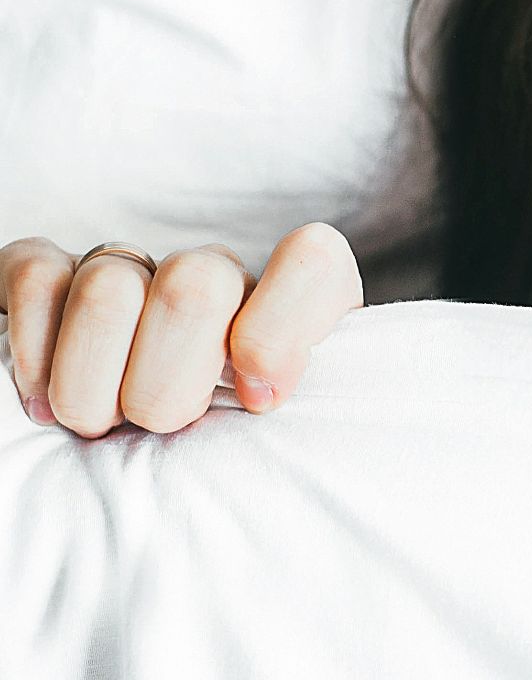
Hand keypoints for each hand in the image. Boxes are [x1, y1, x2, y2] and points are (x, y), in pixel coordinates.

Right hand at [1, 222, 362, 436]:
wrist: (137, 449)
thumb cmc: (227, 452)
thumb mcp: (281, 442)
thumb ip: (293, 414)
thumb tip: (261, 393)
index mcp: (289, 307)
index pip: (312, 262)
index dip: (280, 330)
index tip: (257, 400)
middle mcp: (215, 276)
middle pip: (195, 288)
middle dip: (166, 385)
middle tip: (158, 427)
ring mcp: (134, 269)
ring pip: (110, 289)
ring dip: (93, 385)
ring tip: (100, 424)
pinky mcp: (54, 274)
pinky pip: (37, 280)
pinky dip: (35, 352)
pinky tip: (44, 401)